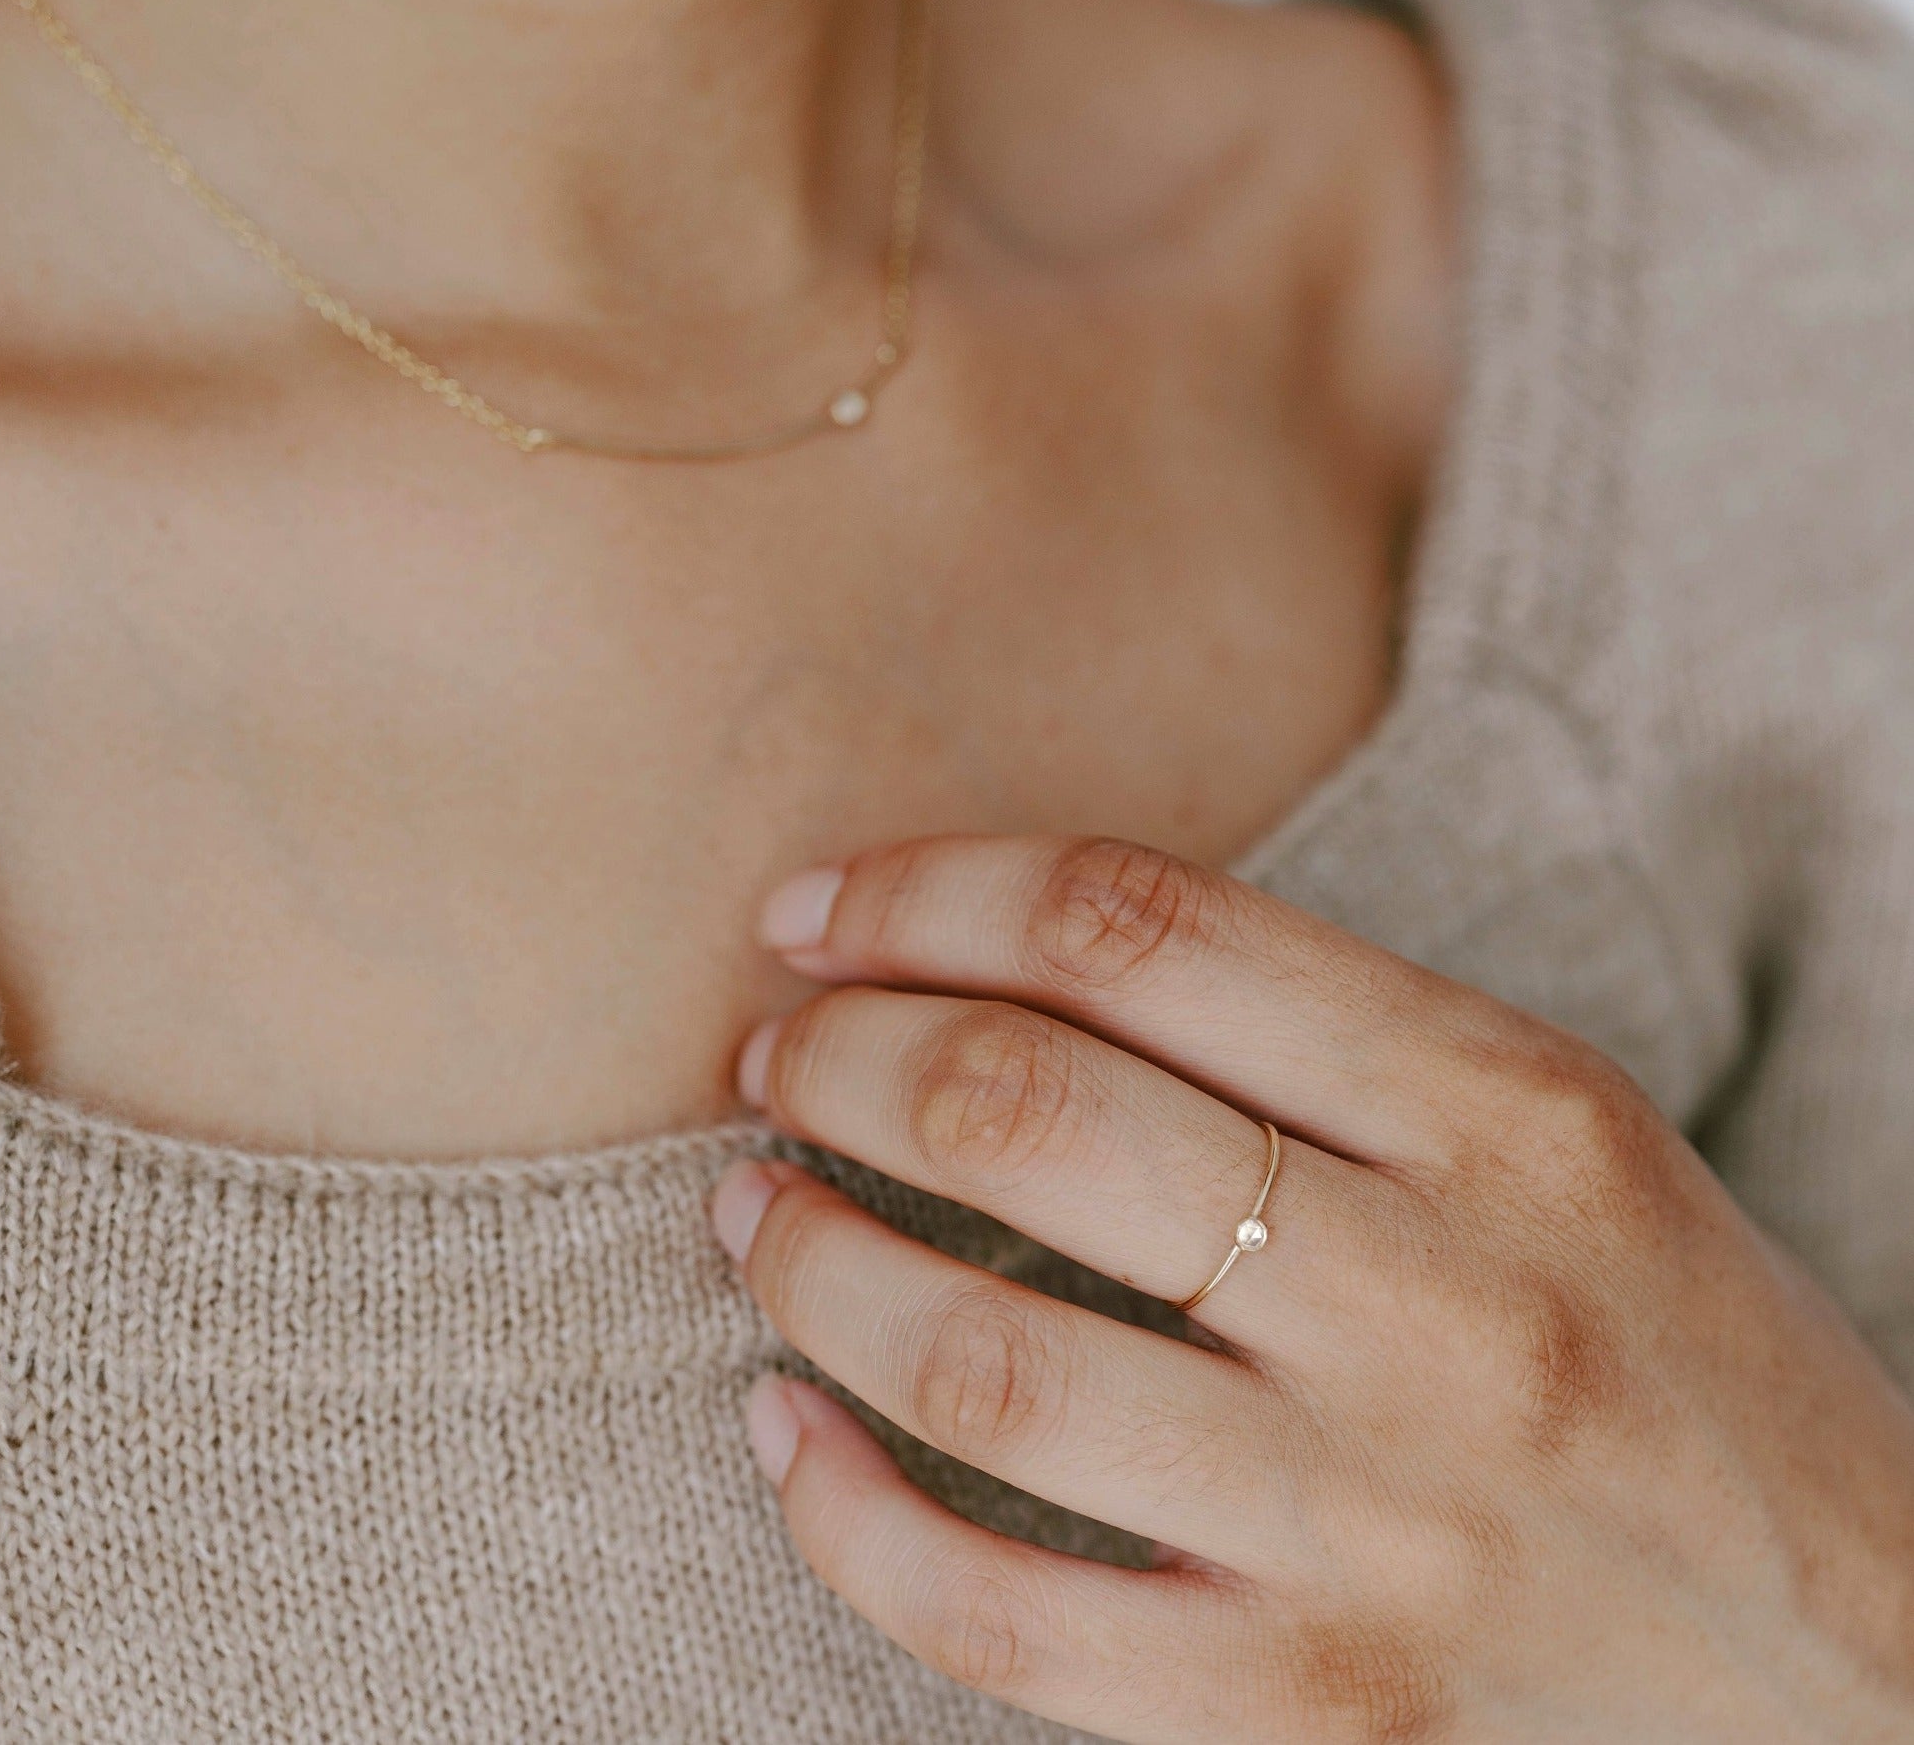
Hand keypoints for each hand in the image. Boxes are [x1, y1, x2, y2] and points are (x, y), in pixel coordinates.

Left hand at [710, 836, 1913, 1742]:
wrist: (1877, 1679)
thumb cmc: (1680, 1361)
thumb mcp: (1559, 1138)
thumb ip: (1320, 1040)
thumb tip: (1013, 973)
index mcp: (1512, 1109)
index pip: (1135, 927)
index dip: (924, 894)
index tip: (813, 913)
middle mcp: (1446, 1302)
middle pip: (1027, 1112)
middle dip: (840, 1058)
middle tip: (775, 1057)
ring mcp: (1382, 1528)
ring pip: (982, 1358)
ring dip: (811, 1260)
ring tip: (754, 1213)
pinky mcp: (1321, 1718)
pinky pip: (1000, 1615)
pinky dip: (843, 1512)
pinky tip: (786, 1430)